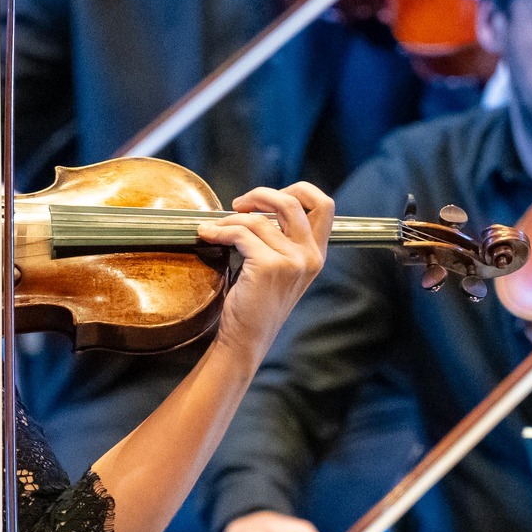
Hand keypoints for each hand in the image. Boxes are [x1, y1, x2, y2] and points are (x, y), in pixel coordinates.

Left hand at [198, 183, 334, 360]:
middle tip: (238, 205)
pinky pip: (240, 233)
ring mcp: (293, 261)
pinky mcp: (270, 266)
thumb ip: (279, 239)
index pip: (324, 205)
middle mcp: (311, 256)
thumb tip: (253, 205)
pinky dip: (219, 231)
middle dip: (262, 194)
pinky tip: (207, 236)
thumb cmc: (255, 303)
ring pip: (258, 220)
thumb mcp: (278, 268)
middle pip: (294, 201)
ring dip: (229, 220)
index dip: (297, 190)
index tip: (268, 199)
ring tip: (213, 229)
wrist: (245, 340)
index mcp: (316, 254)